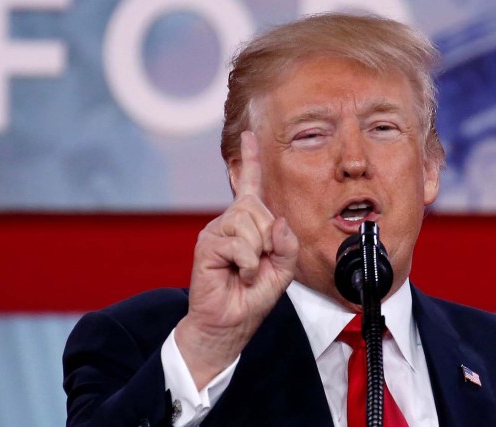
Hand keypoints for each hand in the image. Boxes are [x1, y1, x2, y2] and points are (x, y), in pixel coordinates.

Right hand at [175, 131, 298, 388]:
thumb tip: (279, 222)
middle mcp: (230, 222)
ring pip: (249, 224)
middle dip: (268, 239)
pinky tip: (239, 274)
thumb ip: (287, 245)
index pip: (251, 186)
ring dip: (257, 254)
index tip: (249, 135)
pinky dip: (248, 264)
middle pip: (259, 208)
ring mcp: (217, 232)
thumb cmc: (251, 297)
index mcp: (248, 225)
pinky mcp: (208, 245)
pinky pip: (239, 243)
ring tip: (247, 271)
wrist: (227, 324)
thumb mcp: (281, 271)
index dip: (251, 160)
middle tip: (259, 264)